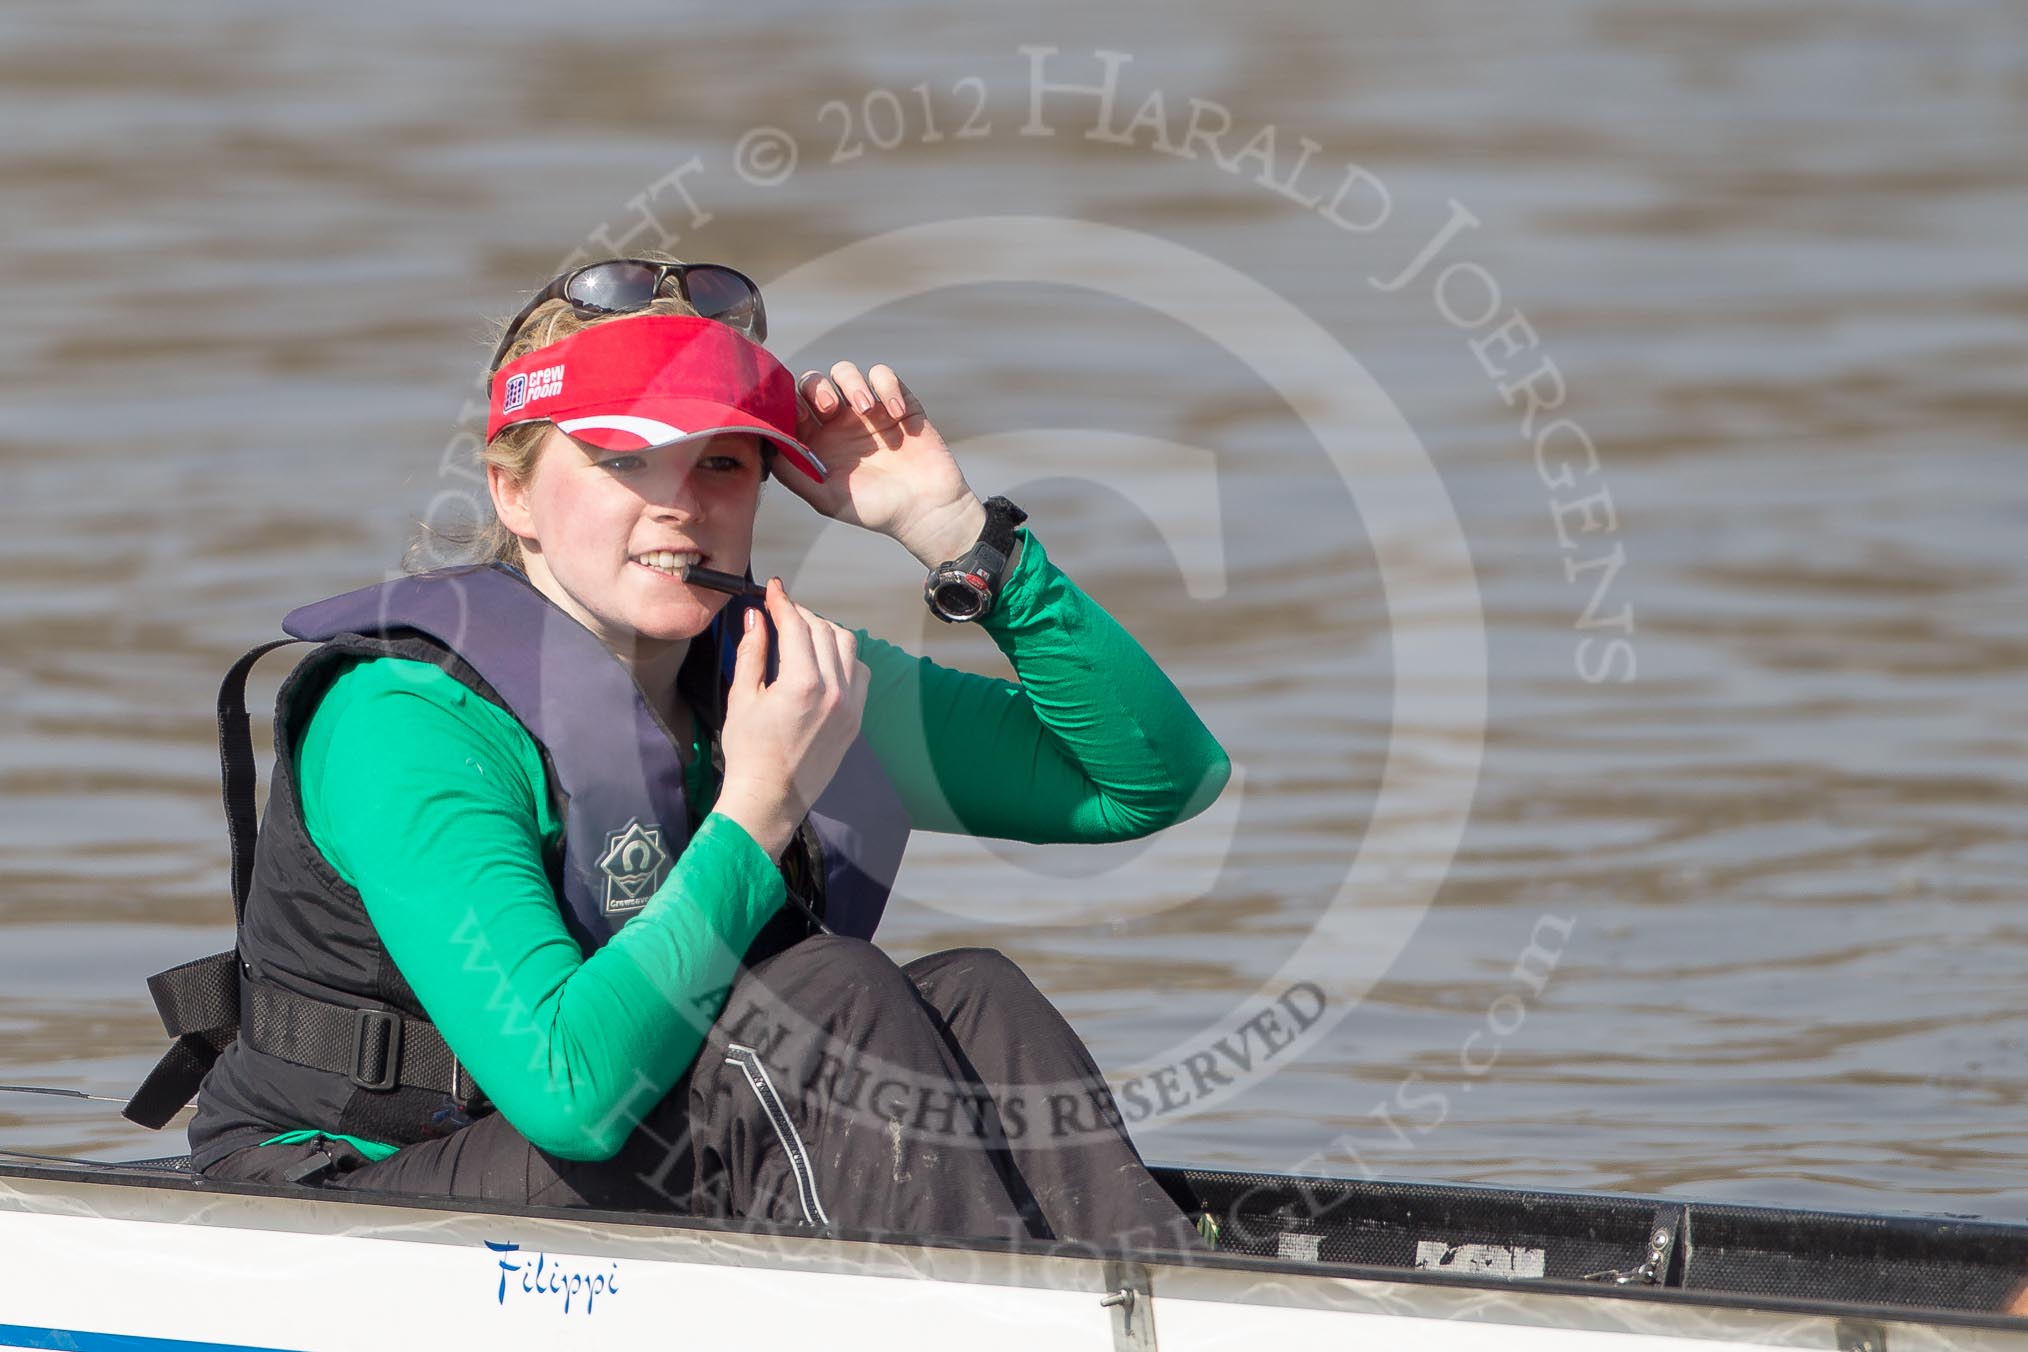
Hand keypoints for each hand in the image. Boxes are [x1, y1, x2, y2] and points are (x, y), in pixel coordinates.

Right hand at [713, 578, 869, 859]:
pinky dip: (844, 658)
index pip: (797, 625)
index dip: (782, 602)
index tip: (773, 590)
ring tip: (801, 635)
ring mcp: (851, 705)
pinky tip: (822, 662)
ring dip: (825, 633)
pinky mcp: (857, 719)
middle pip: (824, 630)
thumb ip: (751, 651)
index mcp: (802, 684)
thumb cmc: (748, 752)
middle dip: (801, 615)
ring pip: (848, 646)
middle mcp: (834, 690)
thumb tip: (756, 616)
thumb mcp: (742, 697)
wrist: (770, 798)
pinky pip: (860, 672)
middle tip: (780, 613)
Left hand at [781, 360, 986, 567]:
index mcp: (817, 441)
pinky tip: (895, 414)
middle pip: (814, 382)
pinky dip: (887, 386)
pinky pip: (884, 375)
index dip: (790, 403)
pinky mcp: (899, 403)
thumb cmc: (875, 510)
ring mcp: (869, 410)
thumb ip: (794, 473)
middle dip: (817, 387)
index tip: (800, 416)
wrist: (926, 510)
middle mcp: (839, 422)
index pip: (792, 407)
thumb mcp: (826, 498)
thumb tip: (766, 445)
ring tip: (866, 409)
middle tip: (829, 408)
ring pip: (846, 372)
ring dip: (851, 383)